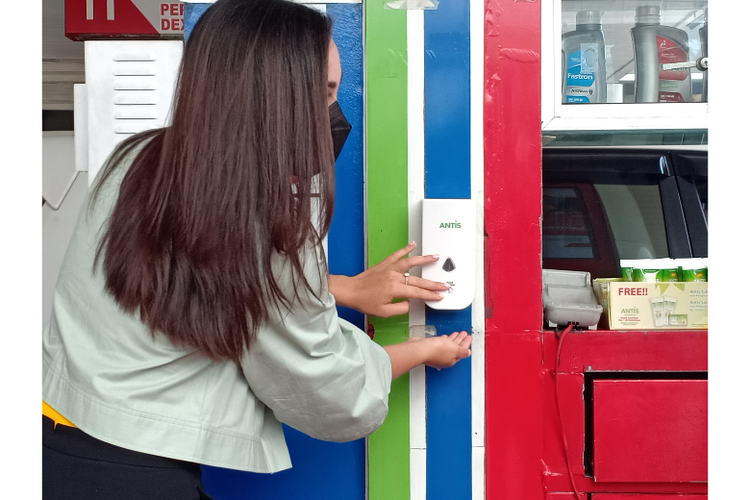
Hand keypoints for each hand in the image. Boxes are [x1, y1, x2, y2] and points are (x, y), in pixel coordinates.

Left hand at [328, 242, 448, 316]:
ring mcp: (390, 269)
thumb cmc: (364, 301)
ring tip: (436, 258)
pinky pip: (397, 255)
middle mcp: (394, 277)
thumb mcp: (384, 312)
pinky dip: (405, 249)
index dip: (430, 295)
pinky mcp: (384, 264)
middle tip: (444, 285)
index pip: (418, 292)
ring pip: (410, 262)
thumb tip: (409, 303)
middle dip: (433, 283)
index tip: (439, 296)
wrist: (350, 291)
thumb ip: (400, 309)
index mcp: (395, 289)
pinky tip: (413, 245)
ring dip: (424, 260)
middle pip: (418, 280)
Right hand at [420, 331, 472, 369]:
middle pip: (456, 348)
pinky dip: (445, 340)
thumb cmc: (435, 351)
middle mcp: (445, 358)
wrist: (420, 349)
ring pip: (448, 345)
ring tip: (457, 334)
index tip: (469, 338)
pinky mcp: (431, 348)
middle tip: (465, 335)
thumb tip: (468, 353)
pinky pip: (441, 343)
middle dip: (461, 340)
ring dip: (454, 339)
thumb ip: (462, 351)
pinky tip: (445, 337)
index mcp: (452, 360)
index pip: (462, 351)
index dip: (466, 343)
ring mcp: (437, 353)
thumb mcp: (454, 349)